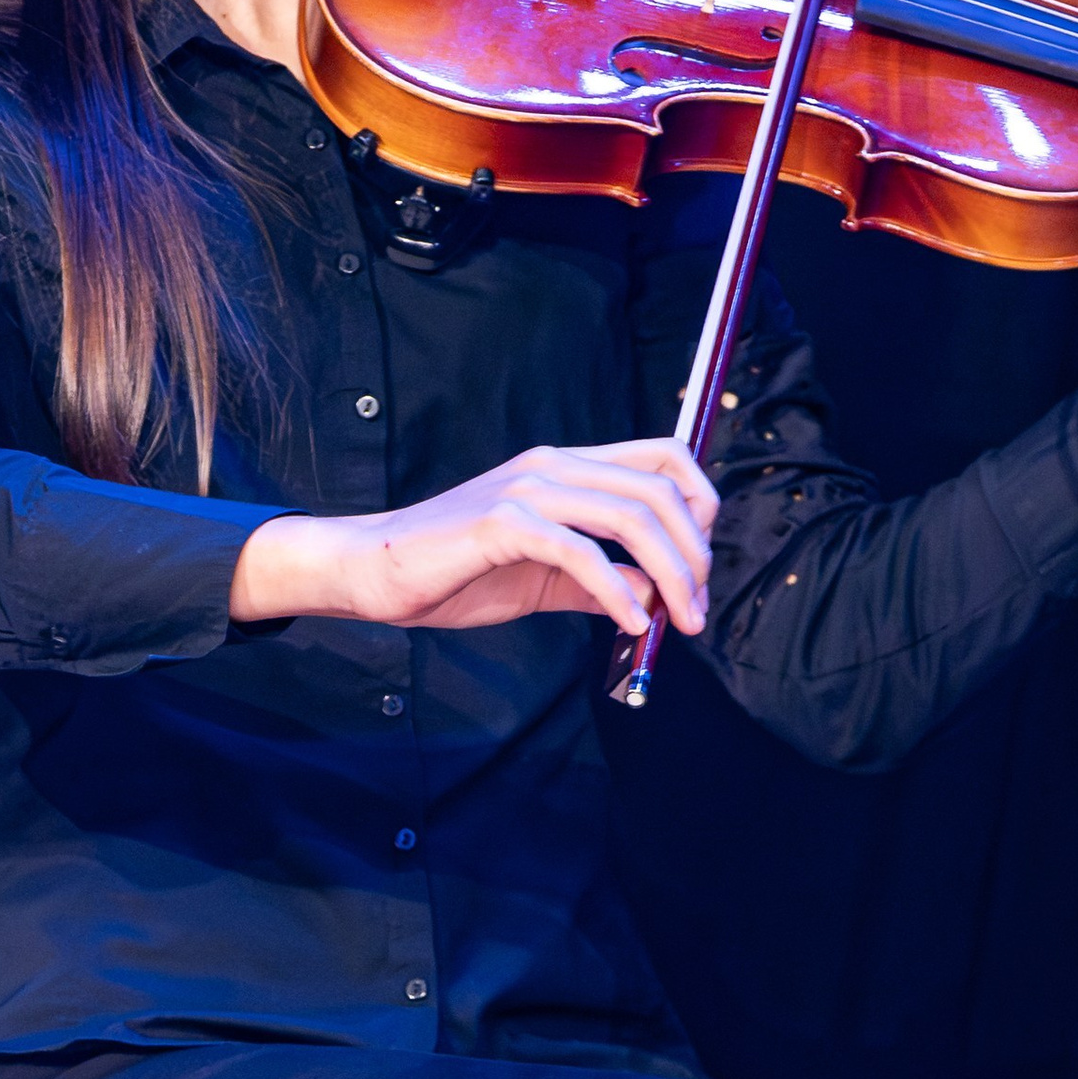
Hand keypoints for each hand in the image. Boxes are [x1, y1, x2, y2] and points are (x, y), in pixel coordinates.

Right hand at [230, 439, 717, 635]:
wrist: (375, 572)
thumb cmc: (454, 572)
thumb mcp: (543, 578)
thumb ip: (597, 580)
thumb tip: (654, 596)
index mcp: (564, 467)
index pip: (662, 456)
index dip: (700, 501)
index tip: (703, 561)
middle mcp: (552, 466)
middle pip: (658, 491)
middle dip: (694, 554)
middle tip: (697, 609)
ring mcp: (526, 490)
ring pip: (630, 516)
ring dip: (669, 574)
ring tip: (676, 621)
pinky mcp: (502, 524)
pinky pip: (581, 553)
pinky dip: (618, 592)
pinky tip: (629, 622)